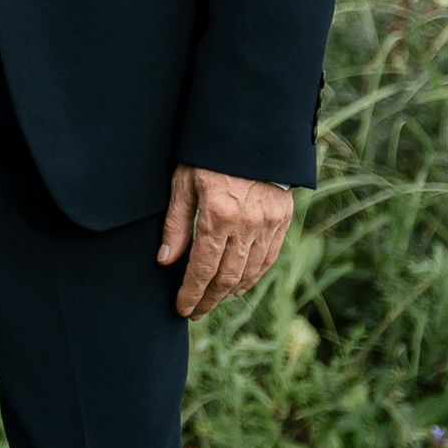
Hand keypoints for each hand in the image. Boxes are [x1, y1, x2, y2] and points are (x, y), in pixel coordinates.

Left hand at [157, 165, 292, 320]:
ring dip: (230, 292)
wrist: (251, 134)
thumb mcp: (183, 183)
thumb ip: (175, 224)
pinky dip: (253, 276)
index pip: (202, 268)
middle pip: (226, 277)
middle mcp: (246, 225)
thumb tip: (165, 261)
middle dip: (209, 299)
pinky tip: (239, 286)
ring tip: (213, 300)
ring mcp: (268, 224)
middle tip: (195, 312)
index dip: (191, 293)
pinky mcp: (281, 220)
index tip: (182, 308)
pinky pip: (268, 259)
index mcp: (218, 215)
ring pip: (249, 272)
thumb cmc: (208, 155)